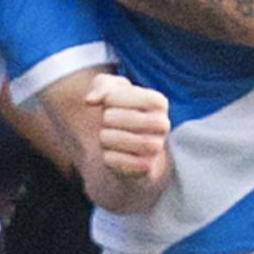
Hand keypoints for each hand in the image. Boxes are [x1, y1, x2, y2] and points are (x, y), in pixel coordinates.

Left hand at [86, 73, 169, 191]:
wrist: (130, 145)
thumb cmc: (120, 110)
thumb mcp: (110, 90)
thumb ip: (100, 86)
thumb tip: (90, 100)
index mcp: (159, 102)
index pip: (128, 94)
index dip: (112, 98)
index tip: (110, 102)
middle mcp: (163, 124)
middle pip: (122, 117)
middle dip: (107, 118)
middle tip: (108, 121)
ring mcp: (156, 147)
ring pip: (116, 139)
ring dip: (105, 137)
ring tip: (108, 136)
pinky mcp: (145, 167)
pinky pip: (115, 160)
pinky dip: (108, 156)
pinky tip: (112, 152)